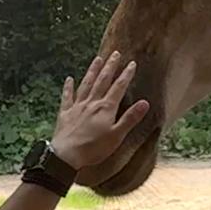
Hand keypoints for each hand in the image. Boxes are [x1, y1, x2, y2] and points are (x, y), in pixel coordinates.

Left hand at [50, 52, 149, 170]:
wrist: (66, 156)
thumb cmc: (94, 149)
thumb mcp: (117, 136)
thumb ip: (130, 118)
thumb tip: (145, 103)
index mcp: (106, 108)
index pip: (118, 87)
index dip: (126, 75)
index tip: (131, 63)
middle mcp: (92, 103)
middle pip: (102, 81)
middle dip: (110, 67)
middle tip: (115, 54)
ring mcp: (77, 107)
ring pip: (86, 84)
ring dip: (92, 71)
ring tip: (97, 59)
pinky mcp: (65, 113)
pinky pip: (67, 97)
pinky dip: (68, 87)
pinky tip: (69, 79)